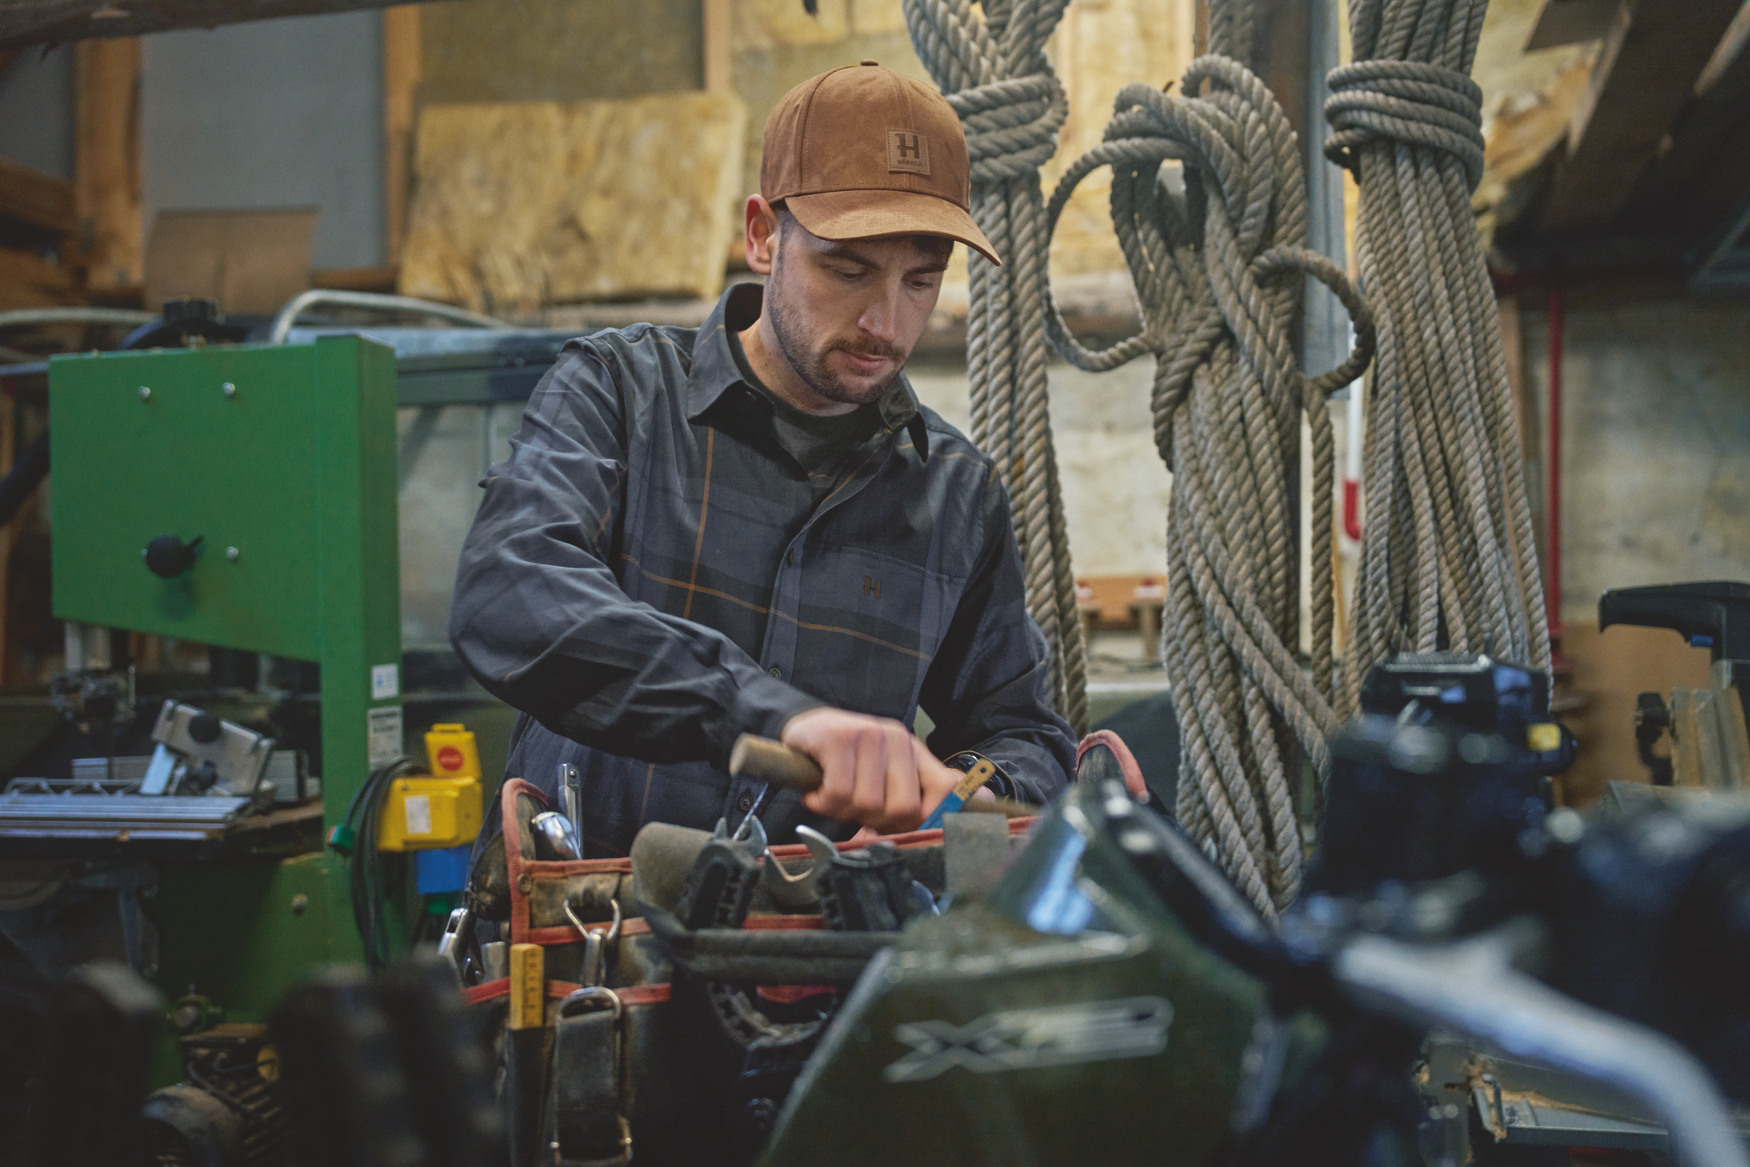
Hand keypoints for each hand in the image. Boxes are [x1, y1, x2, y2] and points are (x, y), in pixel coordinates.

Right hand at [781, 707, 962, 833]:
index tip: (901, 830)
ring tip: (833, 797)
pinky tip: (817, 793)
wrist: (802, 733)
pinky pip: (839, 794)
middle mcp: (897, 739)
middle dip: (875, 821)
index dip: (928, 821)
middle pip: (902, 809)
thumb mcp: (887, 777)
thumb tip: (988, 799)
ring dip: (842, 812)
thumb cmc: (846, 763)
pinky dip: (823, 803)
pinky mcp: (838, 739)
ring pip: (867, 804)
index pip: (945, 790)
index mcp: (914, 752)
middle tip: (856, 810)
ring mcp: (869, 735)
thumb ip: (926, 793)